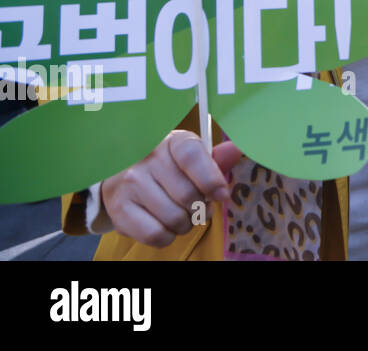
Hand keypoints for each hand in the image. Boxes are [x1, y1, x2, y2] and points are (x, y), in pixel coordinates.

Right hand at [101, 131, 242, 248]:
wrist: (123, 176)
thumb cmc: (167, 168)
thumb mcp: (189, 158)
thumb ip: (213, 161)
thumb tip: (236, 150)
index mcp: (172, 141)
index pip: (192, 156)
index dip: (211, 179)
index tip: (221, 195)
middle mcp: (148, 158)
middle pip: (188, 195)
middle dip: (201, 209)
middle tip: (199, 208)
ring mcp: (130, 183)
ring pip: (174, 218)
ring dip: (186, 224)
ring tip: (181, 216)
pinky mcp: (119, 209)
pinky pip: (156, 234)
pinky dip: (167, 237)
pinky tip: (164, 225)